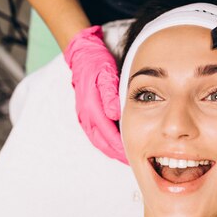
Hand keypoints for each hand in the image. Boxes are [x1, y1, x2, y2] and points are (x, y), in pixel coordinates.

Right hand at [63, 26, 127, 164]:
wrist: (83, 55)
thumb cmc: (97, 63)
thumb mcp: (105, 74)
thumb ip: (110, 94)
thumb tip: (114, 113)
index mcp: (91, 108)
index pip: (108, 134)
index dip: (121, 147)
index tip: (134, 155)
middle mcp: (86, 115)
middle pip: (103, 142)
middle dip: (118, 154)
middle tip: (133, 161)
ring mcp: (85, 115)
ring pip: (100, 140)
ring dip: (113, 150)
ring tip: (127, 156)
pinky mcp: (87, 114)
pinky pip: (97, 133)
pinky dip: (108, 141)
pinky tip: (118, 144)